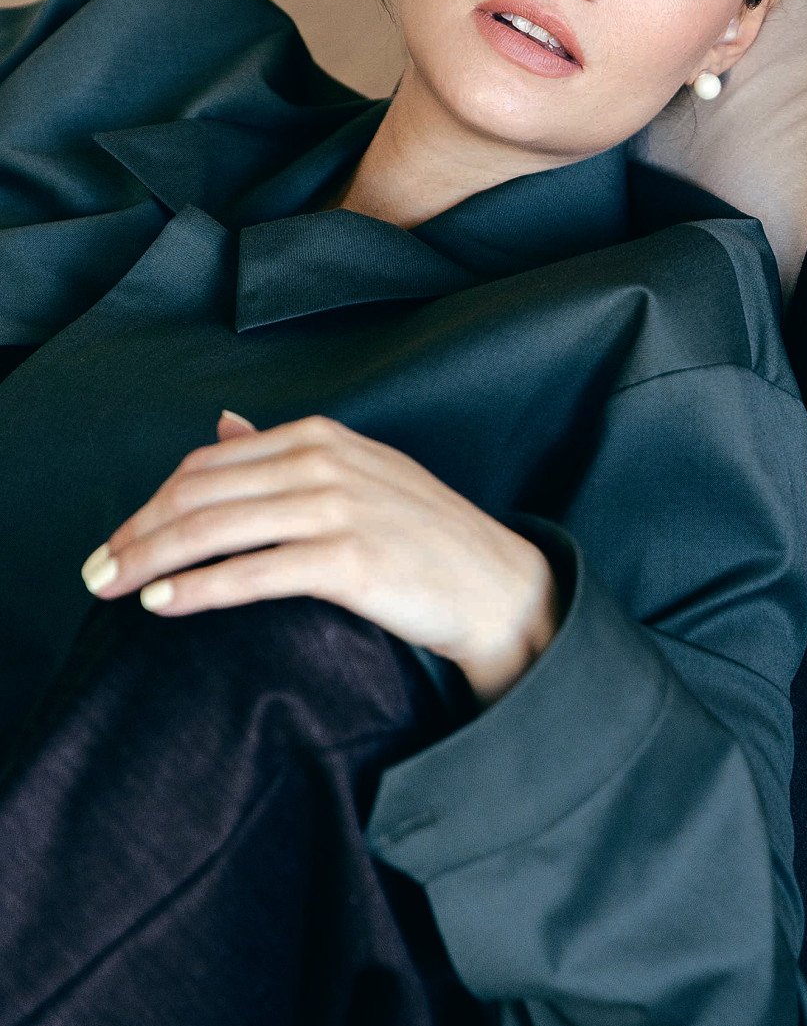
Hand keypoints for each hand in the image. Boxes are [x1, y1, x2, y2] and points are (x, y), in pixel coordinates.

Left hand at [79, 412, 561, 702]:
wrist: (493, 583)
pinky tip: (163, 604)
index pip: (208, 462)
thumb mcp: (356, 472)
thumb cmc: (423, 535)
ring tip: (110, 589)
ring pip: (214, 529)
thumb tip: (224, 421)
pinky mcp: (348, 561)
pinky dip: (197, 589)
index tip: (118, 540)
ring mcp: (337, 508)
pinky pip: (252, 573)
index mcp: (320, 436)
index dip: (152, 501)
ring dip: (149, 560)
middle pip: (199, 492)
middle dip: (136, 532)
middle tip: (95, 571)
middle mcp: (322, 462)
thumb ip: (285, 451)